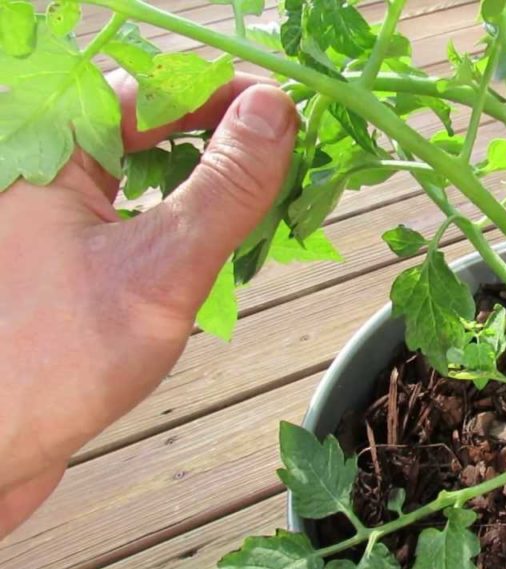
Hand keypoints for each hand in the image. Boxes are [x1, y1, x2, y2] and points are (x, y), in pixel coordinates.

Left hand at [0, 72, 297, 536]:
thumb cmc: (49, 363)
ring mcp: (44, 218)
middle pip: (148, 129)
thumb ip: (224, 187)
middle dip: (220, 144)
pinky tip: (207, 256)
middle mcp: (39, 171)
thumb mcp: (162, 266)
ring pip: (140, 176)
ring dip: (202, 188)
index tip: (288, 114)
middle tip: (284, 164)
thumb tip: (273, 112)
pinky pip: (127, 219)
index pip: (154, 89)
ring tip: (258, 212)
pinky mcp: (54, 260)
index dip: (226, 94)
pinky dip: (175, 228)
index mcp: (48, 149)